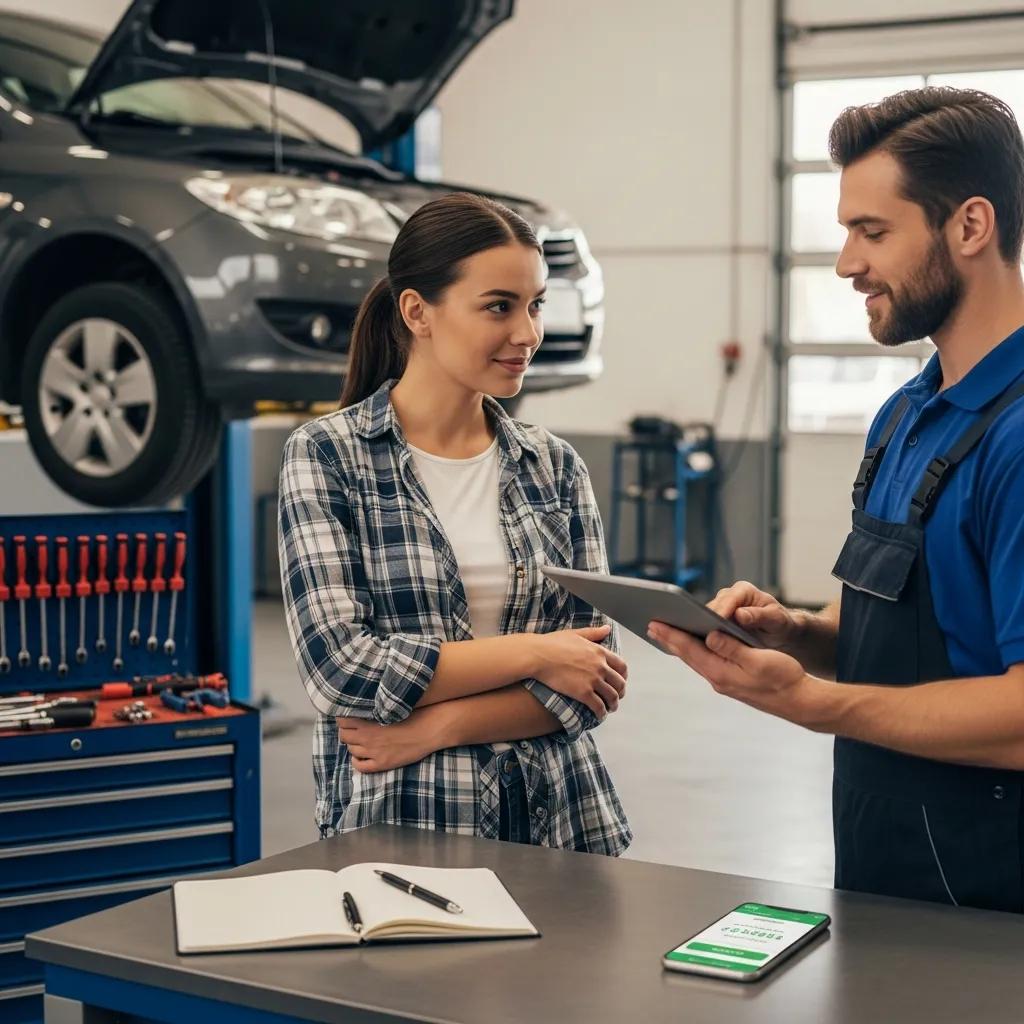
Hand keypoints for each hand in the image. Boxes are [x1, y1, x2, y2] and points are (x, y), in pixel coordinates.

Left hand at [337, 705, 451, 772]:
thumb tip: (362, 704)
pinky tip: (362, 755)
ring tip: (360, 740)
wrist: (429, 730)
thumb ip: (374, 708)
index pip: (342, 721)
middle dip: (345, 731)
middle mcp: (367, 738)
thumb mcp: (390, 707)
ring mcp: (374, 752)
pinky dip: (357, 760)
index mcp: (368, 722)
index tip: (346, 716)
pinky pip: (360, 766)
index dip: (342, 718)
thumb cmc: (413, 714)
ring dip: (352, 744)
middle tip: (352, 728)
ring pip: (351, 750)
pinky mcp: (382, 764)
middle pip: (344, 736)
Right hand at [530, 624, 626, 720]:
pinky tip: (599, 715)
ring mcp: (593, 680)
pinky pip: (598, 706)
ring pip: (612, 696)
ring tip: (610, 708)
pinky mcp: (583, 693)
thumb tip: (607, 628)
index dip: (623, 676)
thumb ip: (594, 633)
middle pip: (619, 683)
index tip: (620, 681)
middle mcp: (600, 666)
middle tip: (616, 697)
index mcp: (599, 651)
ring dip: (613, 704)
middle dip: (620, 692)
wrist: (538, 655)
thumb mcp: (576, 634)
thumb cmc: (553, 643)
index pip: (621, 666)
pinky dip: (601, 713)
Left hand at [646, 623, 821, 726]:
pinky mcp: (732, 682)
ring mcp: (724, 682)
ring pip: (697, 660)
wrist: (800, 702)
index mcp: (722, 673)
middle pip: (688, 655)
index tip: (654, 624)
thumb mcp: (758, 660)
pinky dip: (696, 652)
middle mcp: (718, 679)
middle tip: (651, 625)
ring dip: (681, 646)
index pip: (690, 650)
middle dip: (670, 639)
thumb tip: (709, 636)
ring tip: (666, 633)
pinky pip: (707, 663)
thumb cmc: (784, 679)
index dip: (671, 635)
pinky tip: (693, 645)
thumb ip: (732, 648)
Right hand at [707, 581, 802, 651]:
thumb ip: (760, 616)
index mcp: (743, 590)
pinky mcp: (717, 621)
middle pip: (712, 608)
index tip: (715, 624)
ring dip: (703, 629)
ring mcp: (721, 609)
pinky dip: (705, 636)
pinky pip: (707, 627)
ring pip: (705, 617)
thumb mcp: (776, 619)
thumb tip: (740, 614)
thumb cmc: (780, 623)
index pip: (728, 600)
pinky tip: (703, 648)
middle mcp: (729, 597)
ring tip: (699, 644)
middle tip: (703, 637)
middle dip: (707, 621)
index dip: (721, 611)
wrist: (780, 632)